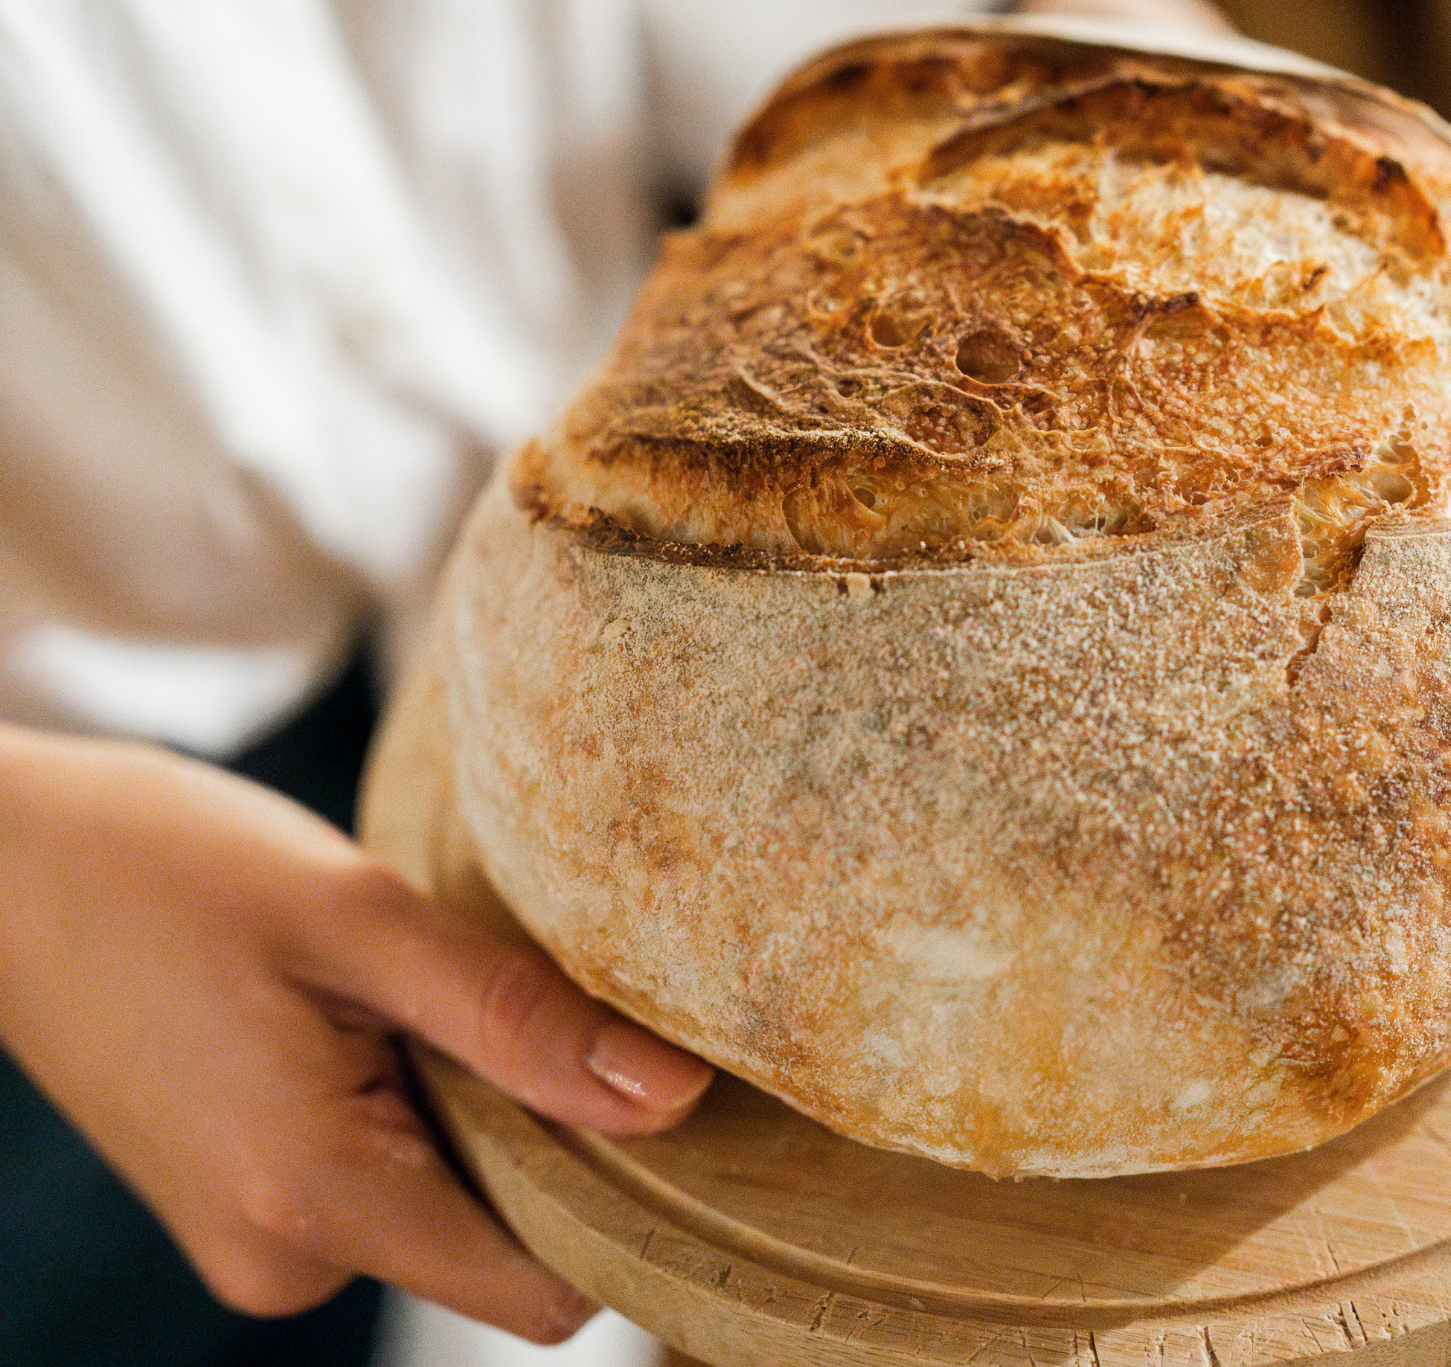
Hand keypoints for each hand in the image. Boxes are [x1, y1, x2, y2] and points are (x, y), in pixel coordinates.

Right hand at [0, 726, 711, 1341]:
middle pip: (505, 1241)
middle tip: (533, 994)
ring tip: (428, 986)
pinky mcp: (247, 1203)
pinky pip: (388, 1178)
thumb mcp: (364, 919)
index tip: (665, 1090)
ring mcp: (257, 1244)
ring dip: (479, 1105)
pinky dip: (418, 1103)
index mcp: (316, 1203)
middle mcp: (285, 1265)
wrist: (8, 866)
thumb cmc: (169, 867)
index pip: (543, 1290)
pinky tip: (387, 1009)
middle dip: (549, 1133)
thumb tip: (677, 1102)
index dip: (626, 1200)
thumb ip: (522, 1021)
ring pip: (451, 1201)